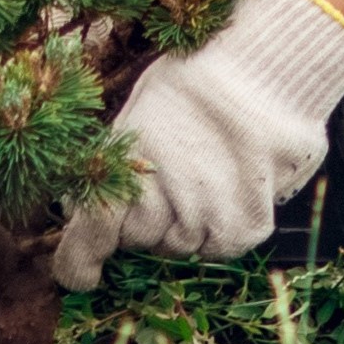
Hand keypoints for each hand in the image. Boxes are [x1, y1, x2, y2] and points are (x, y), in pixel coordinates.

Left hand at [50, 0, 343, 289]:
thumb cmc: (195, 80)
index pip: (92, 233)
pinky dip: (222, 223)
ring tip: (206, 170)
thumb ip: (113, 165)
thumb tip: (77, 207)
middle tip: (168, 174)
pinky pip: (221, 245)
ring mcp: (207, 219)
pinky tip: (232, 182)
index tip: (80, 278)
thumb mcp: (139, 113)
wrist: (266, 65)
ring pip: (182, 245)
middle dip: (144, 219)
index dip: (78, 262)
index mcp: (128, 170)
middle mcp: (164, 203)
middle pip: (140, 240)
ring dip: (186, 221)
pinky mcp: (247, 228)